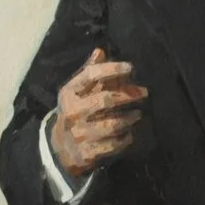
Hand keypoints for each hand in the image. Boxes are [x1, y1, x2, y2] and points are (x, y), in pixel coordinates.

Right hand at [49, 47, 145, 173]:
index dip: (112, 69)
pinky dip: (126, 138)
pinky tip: (129, 133)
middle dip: (128, 94)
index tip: (130, 68)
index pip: (91, 75)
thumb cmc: (76, 112)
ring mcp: (79, 134)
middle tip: (144, 92)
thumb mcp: (77, 92)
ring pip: (113, 124)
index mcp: (68, 93)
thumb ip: (89, 73)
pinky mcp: (88, 153)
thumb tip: (100, 51)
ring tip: (138, 114)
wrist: (60, 147)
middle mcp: (72, 112)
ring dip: (130, 118)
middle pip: (106, 100)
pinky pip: (114, 144)